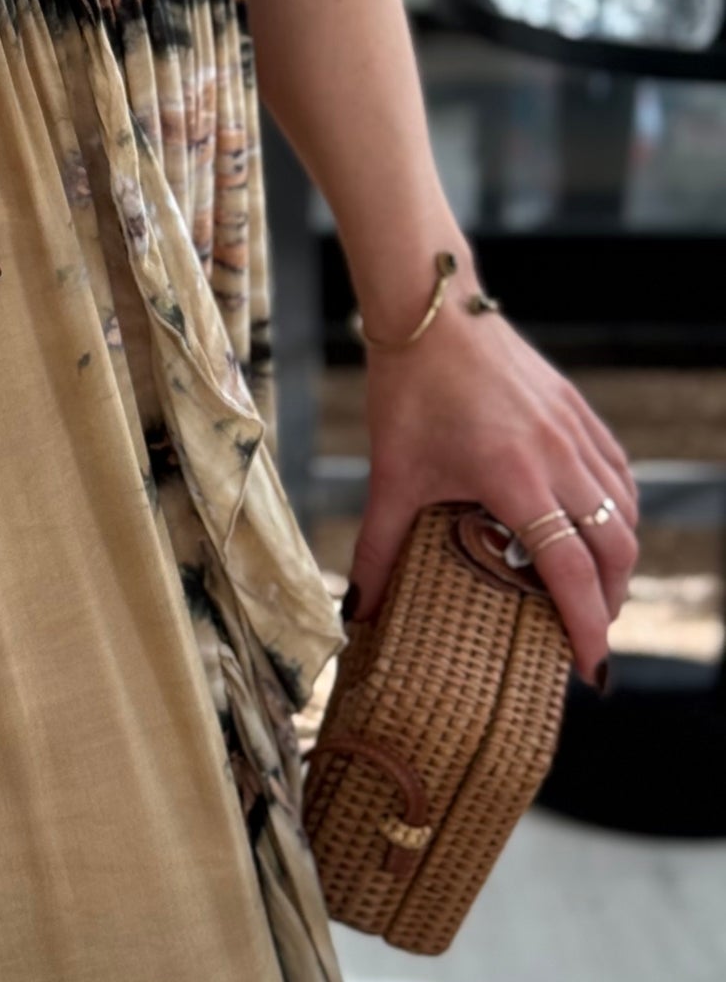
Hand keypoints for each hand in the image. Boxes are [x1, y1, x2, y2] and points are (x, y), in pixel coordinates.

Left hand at [350, 282, 638, 682]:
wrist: (432, 312)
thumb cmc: (408, 391)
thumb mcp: (391, 475)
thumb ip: (377, 546)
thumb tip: (356, 610)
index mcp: (516, 481)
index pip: (571, 574)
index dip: (586, 628)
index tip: (590, 670)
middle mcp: (559, 459)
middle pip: (614, 551)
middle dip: (608, 602)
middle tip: (587, 633)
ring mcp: (575, 432)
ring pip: (624, 512)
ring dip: (617, 559)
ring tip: (593, 588)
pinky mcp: (577, 410)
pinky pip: (619, 473)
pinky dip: (619, 511)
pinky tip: (598, 525)